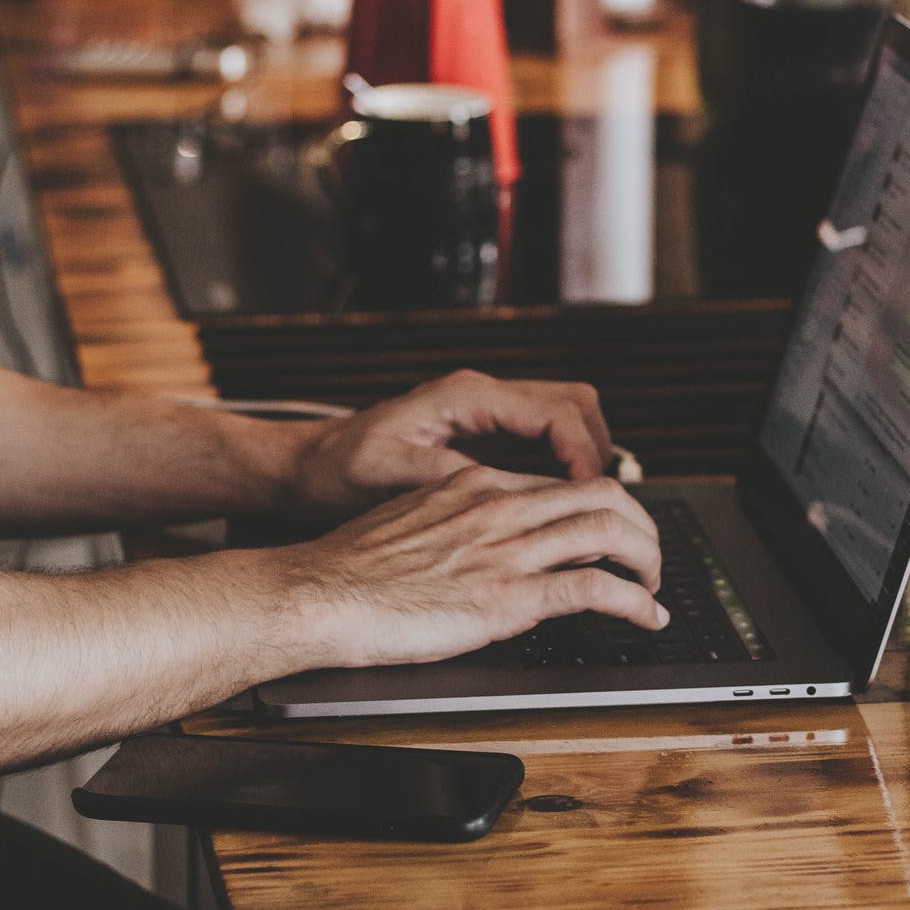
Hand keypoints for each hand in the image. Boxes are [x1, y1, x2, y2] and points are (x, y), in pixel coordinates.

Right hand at [277, 466, 665, 668]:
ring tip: (655, 588)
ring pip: (610, 533)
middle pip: (602, 495)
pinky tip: (647, 618)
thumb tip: (480, 546)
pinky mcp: (509, 597)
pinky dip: (636, 604)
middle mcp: (499, 508)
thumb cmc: (349, 570)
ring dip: (648, 562)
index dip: (602, 507)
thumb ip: (455, 525)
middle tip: (649, 557)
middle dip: (641, 525)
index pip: (561, 484)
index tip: (614, 532)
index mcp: (474, 486)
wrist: (317, 593)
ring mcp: (507, 551)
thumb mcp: (410, 523)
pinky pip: (596, 590)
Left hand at [286, 370, 613, 523]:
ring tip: (589, 512)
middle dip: (599, 453)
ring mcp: (486, 415)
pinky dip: (561, 473)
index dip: (585, 456)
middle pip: (576, 407)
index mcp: (466, 397)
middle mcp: (483, 397)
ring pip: (566, 422)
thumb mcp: (389, 476)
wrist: (305, 470)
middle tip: (604, 506)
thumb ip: (449, 477)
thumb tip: (505, 492)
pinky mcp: (482, 438)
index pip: (556, 413)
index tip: (593, 499)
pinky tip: (556, 512)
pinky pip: (542, 445)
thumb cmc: (337, 471)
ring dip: (585, 462)